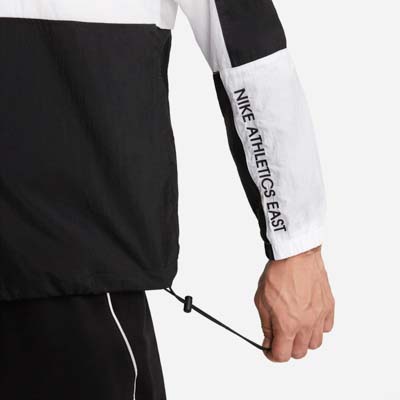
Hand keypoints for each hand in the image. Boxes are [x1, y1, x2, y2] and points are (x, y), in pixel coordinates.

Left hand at [254, 245, 334, 361]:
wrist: (296, 255)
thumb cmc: (279, 273)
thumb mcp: (262, 301)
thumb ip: (266, 325)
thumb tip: (268, 340)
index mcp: (288, 325)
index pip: (282, 355)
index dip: (272, 355)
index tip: (269, 349)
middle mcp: (307, 324)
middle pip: (300, 352)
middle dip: (288, 348)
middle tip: (280, 337)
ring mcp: (320, 315)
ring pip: (315, 343)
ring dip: (304, 340)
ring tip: (295, 328)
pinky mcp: (329, 306)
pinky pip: (327, 327)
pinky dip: (318, 327)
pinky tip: (309, 318)